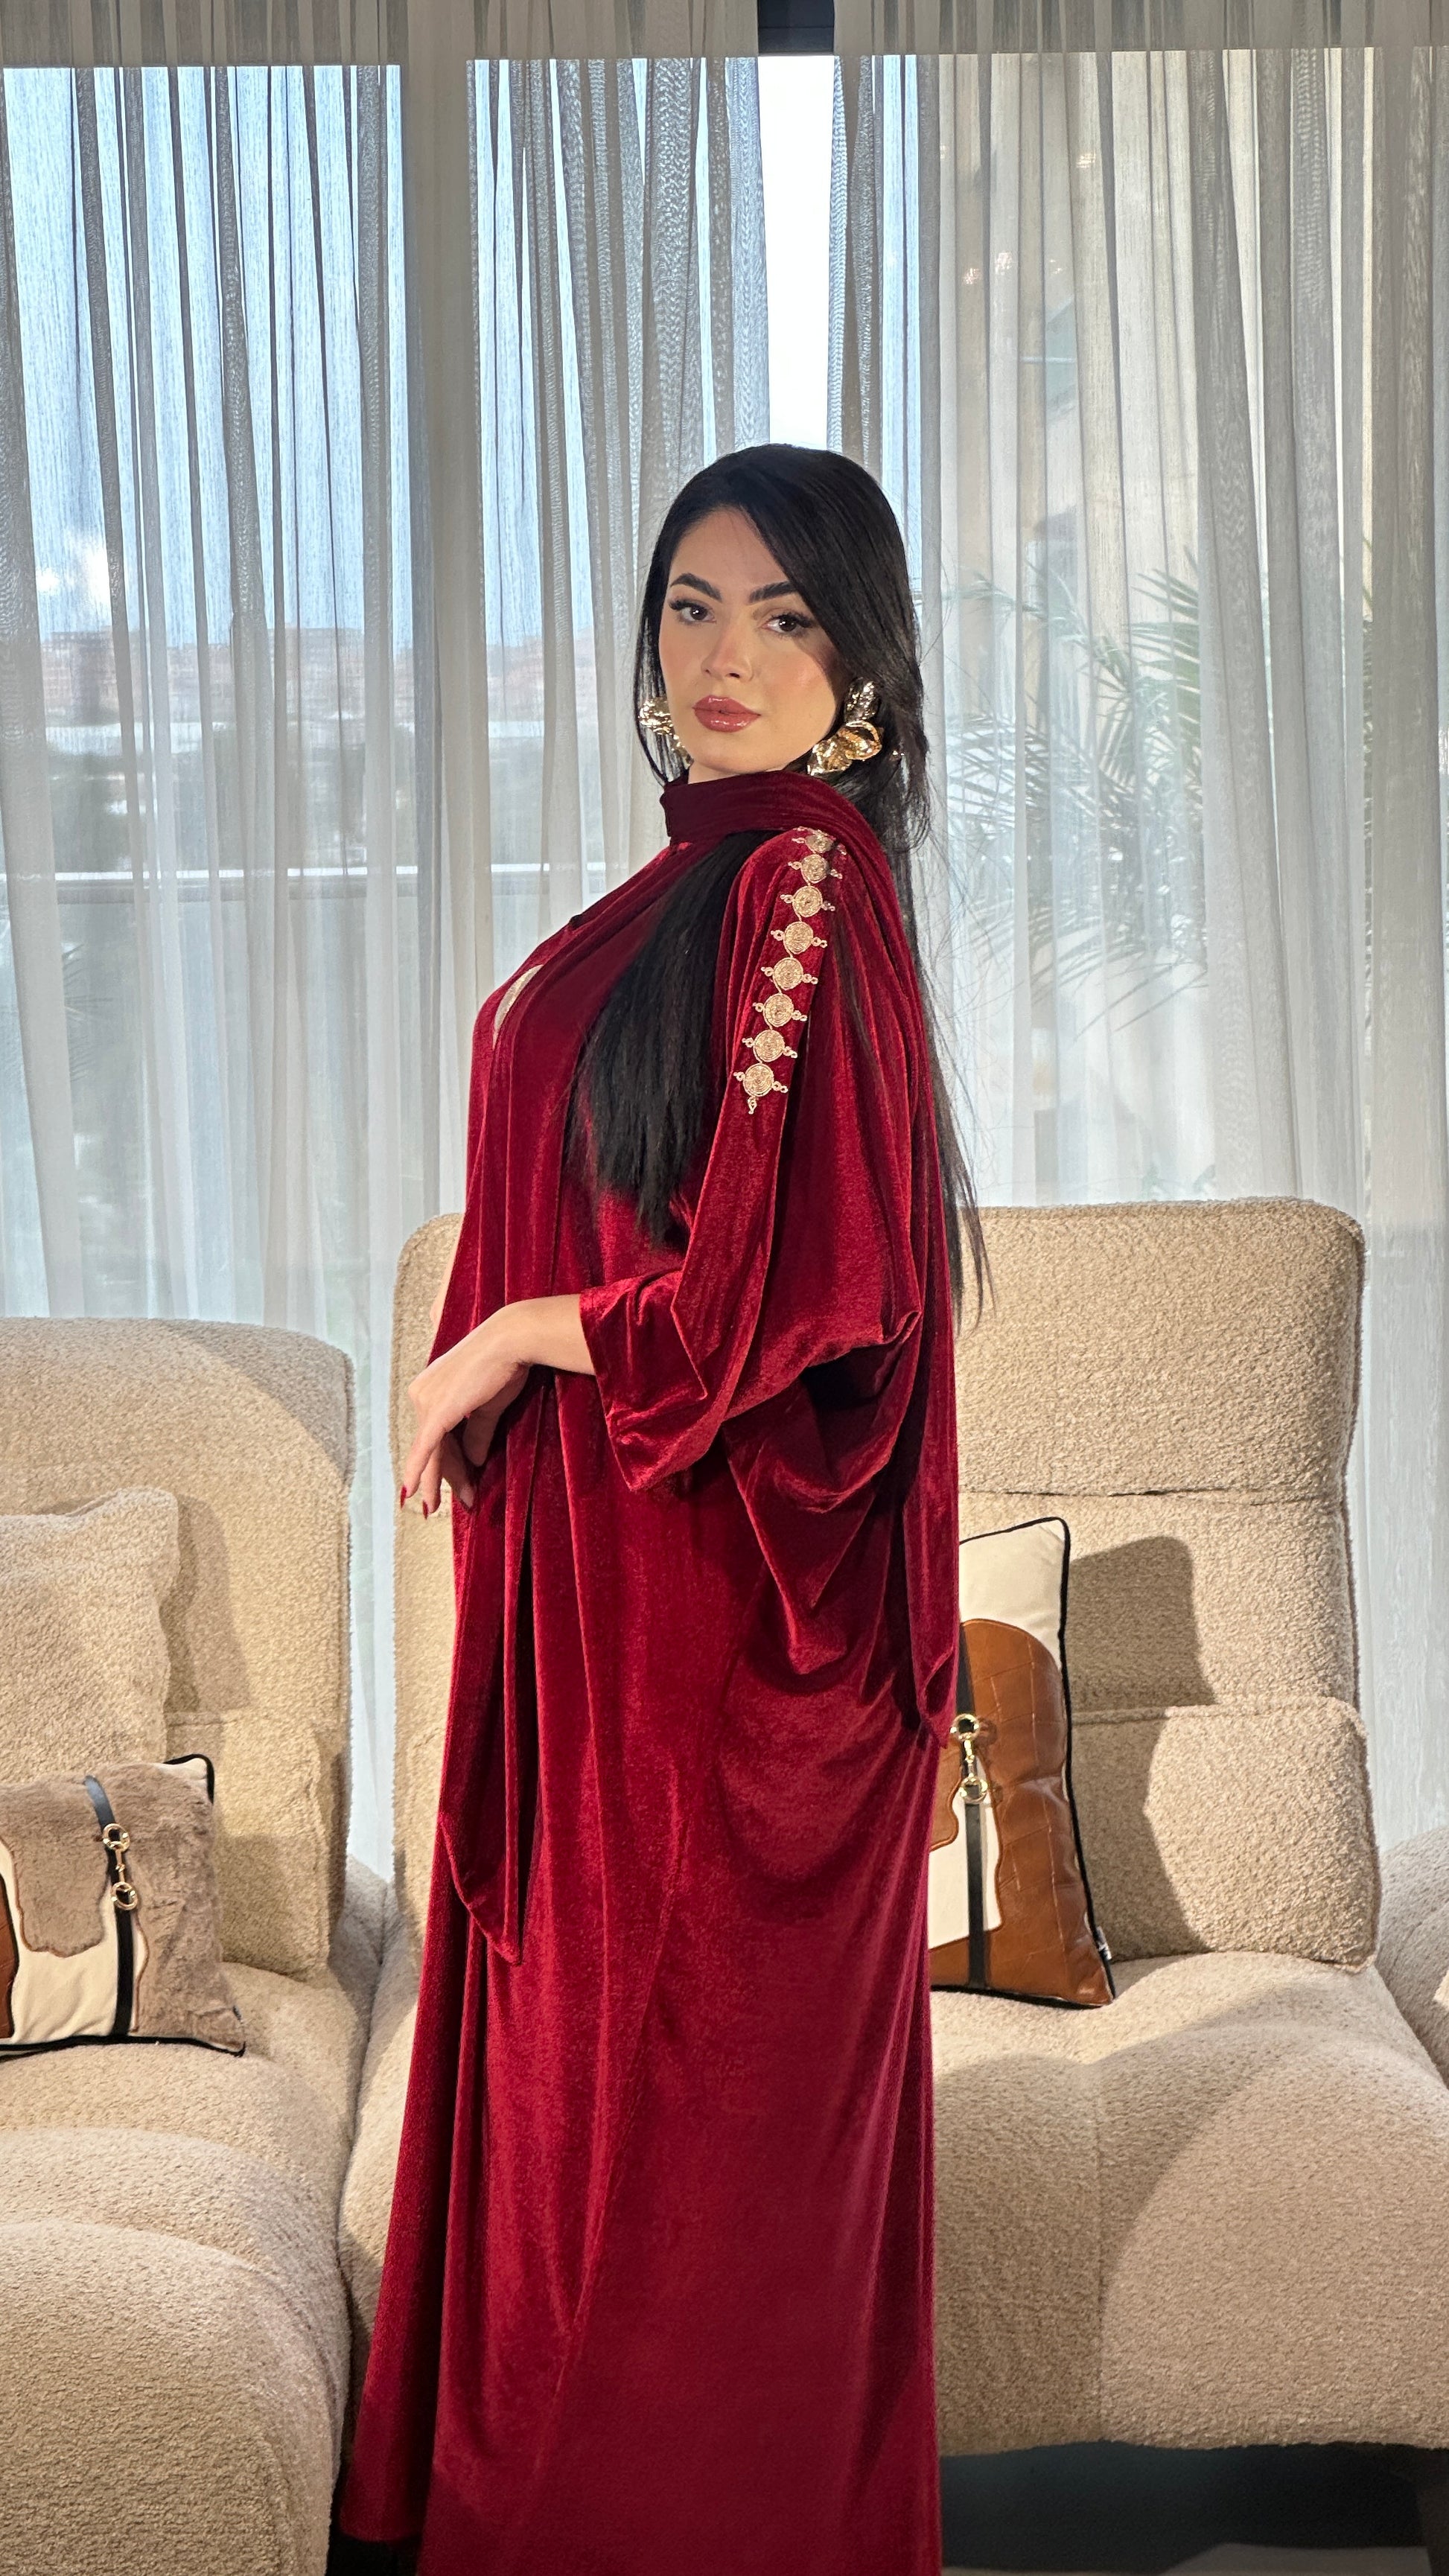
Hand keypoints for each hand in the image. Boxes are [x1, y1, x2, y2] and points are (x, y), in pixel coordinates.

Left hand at [401, 1315, 530, 1516]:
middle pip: (434, 1445)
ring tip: (456, 1503)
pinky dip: (421, 1472)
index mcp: (430, 1387)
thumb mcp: (489, 1406)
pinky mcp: (438, 1411)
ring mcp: (426, 1401)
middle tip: (466, 1500)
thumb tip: (474, 1460)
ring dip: (443, 1481)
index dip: (450, 1462)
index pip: (438, 1434)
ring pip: (432, 1452)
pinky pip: (427, 1449)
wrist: (511, 1341)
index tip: (461, 1485)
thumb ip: (477, 1432)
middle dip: (448, 1476)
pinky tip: (413, 1492)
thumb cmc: (504, 1365)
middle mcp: (421, 1392)